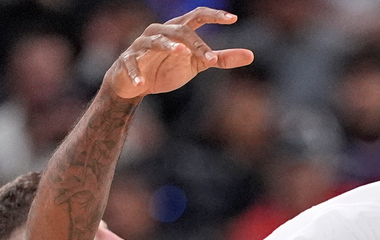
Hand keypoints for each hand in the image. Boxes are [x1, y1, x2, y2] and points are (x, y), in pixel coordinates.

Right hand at [106, 7, 253, 99]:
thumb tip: (251, 55)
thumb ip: (221, 59)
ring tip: (182, 53)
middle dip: (196, 43)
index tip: (233, 19)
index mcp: (178, 30)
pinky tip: (142, 84)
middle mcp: (160, 32)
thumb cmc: (166, 69)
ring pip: (156, 40)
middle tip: (211, 59)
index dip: (214, 16)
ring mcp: (142, 45)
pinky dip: (136, 74)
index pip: (197, 16)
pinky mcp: (128, 60)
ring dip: (169, 46)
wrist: (135, 84)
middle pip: (181, 30)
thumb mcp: (197, 65)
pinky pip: (132, 64)